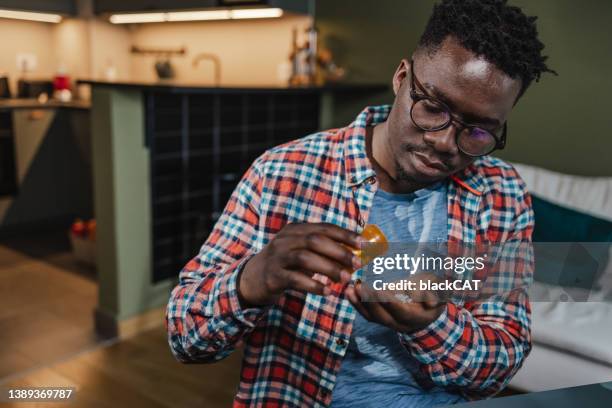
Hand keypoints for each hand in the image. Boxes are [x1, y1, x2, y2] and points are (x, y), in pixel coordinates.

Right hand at [238, 223, 361, 306]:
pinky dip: (312, 285)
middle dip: (339, 251)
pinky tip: (326, 291)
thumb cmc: (285, 265)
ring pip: (305, 258)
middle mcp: (285, 240)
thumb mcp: (301, 251)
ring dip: (328, 268)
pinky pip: (294, 279)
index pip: (324, 228)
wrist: (251, 279)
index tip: (363, 244)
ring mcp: (277, 257)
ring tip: (345, 279)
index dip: (345, 235)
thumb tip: (355, 256)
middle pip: (315, 240)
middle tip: (357, 264)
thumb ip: (323, 251)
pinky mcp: (273, 276)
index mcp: (296, 230)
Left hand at [345, 278, 445, 332]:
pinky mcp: (381, 319)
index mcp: (419, 317)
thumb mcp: (438, 288)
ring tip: (351, 288)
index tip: (377, 289)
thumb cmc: (433, 292)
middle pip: (384, 317)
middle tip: (360, 286)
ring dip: (360, 303)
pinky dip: (357, 304)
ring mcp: (390, 323)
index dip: (389, 302)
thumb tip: (429, 302)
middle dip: (370, 301)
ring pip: (373, 317)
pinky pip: (367, 314)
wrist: (427, 307)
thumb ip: (433, 292)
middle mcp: (403, 324)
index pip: (402, 312)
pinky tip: (349, 292)